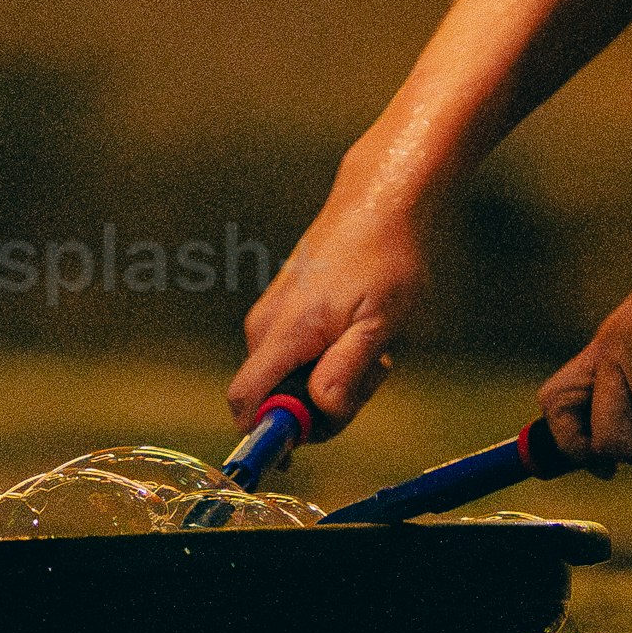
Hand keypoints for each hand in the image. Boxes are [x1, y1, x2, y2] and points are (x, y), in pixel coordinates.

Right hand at [232, 187, 431, 434]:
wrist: (380, 200)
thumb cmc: (386, 260)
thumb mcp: (380, 323)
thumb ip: (346, 371)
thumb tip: (317, 412)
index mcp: (283, 333)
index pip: (245, 403)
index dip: (271, 432)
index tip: (317, 430)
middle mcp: (264, 328)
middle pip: (275, 400)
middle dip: (321, 406)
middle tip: (370, 374)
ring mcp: (271, 318)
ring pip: (291, 380)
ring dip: (331, 380)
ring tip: (371, 346)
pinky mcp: (283, 311)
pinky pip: (297, 359)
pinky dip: (328, 359)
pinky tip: (358, 332)